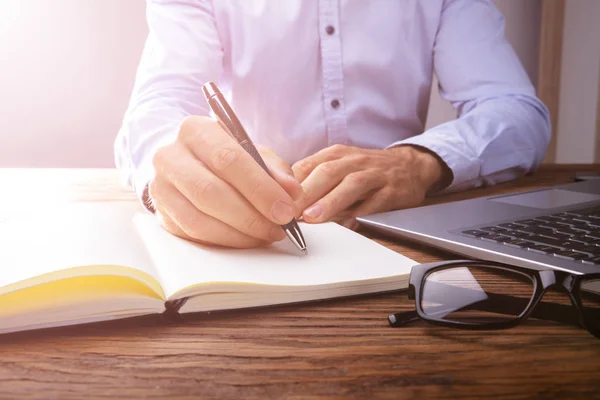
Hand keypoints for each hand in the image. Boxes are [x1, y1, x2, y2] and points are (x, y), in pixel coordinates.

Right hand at [148, 116, 302, 247]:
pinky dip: (225, 241)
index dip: (260, 189)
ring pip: (199, 219)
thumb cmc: (224, 156)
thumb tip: (292, 193)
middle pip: (211, 192)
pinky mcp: (161, 214)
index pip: (229, 160)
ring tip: (266, 235)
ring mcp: (160, 187)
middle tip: (279, 228)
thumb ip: (274, 170)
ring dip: (239, 234)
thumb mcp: (252, 152)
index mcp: (195, 130)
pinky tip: (246, 239)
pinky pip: (193, 235)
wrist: (185, 162)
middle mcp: (170, 156)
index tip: (285, 210)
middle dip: (251, 216)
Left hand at [292, 144, 447, 228]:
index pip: (307, 166)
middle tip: (288, 212)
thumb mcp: (338, 167)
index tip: (274, 201)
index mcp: (335, 155)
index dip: (289, 184)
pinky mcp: (392, 190)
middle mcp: (353, 161)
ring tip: (313, 217)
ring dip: (330, 201)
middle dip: (305, 193)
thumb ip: (312, 182)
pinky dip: (361, 212)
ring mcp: (374, 174)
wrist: (409, 166)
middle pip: (326, 172)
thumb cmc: (366, 170)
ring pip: (350, 184)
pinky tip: (348, 223)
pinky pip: (376, 201)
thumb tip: (282, 202)